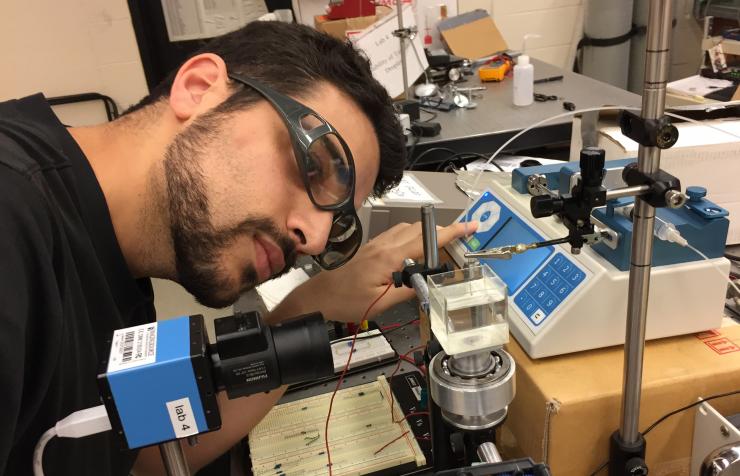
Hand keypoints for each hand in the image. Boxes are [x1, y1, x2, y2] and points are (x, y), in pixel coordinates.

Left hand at [269, 220, 476, 323]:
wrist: (319, 296)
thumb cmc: (346, 301)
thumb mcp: (382, 303)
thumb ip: (408, 292)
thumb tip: (431, 286)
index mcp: (389, 257)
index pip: (426, 240)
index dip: (451, 233)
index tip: (470, 226)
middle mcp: (384, 245)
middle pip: (421, 229)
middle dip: (444, 230)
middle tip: (464, 236)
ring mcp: (377, 243)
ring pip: (409, 229)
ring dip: (428, 233)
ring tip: (444, 245)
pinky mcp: (372, 246)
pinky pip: (398, 234)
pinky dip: (414, 236)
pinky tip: (416, 249)